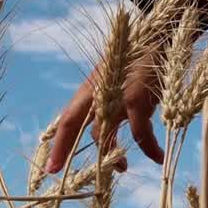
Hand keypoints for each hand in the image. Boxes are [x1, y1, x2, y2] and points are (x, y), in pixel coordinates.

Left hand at [45, 57, 164, 173]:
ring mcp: (115, 96)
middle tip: (56, 171)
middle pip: (74, 125)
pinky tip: (157, 157)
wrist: (157, 36)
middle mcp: (97, 93)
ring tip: (121, 168)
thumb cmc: (138, 63)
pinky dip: (149, 148)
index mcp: (90, 90)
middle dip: (63, 149)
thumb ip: (107, 105)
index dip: (58, 143)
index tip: (50, 167)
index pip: (68, 119)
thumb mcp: (115, 83)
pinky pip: (140, 134)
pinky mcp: (135, 99)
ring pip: (105, 134)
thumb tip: (104, 133)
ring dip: (113, 156)